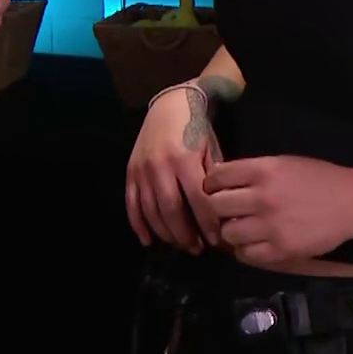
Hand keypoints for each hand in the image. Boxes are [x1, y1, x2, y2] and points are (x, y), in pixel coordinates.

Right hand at [126, 82, 222, 252]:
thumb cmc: (197, 127)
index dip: (207, 224)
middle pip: (172, 211)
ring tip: (181, 245)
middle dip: (186, 234)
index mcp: (184, 159)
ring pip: (151, 211)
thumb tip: (222, 212)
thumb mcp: (211, 148)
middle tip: (197, 249)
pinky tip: (148, 241)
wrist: (170, 104)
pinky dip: (138, 225)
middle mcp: (160, 167)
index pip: (198, 201)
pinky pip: (132, 204)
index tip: (216, 241)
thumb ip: (213, 178)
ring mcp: (142, 170)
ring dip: (166, 233)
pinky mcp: (130, 172)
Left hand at [203, 156, 352, 266]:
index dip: (212, 184)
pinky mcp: (280, 250)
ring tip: (242, 229)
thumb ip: (253, 171)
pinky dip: (245, 250)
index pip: (217, 177)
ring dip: (231, 231)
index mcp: (265, 170)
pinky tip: (254, 243)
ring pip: (227, 233)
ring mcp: (271, 226)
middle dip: (218, 208)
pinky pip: (245, 254)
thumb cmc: (319, 179)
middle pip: (216, 205)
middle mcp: (264, 197)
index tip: (216, 189)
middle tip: (228, 212)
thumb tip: (218, 181)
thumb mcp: (285, 163)